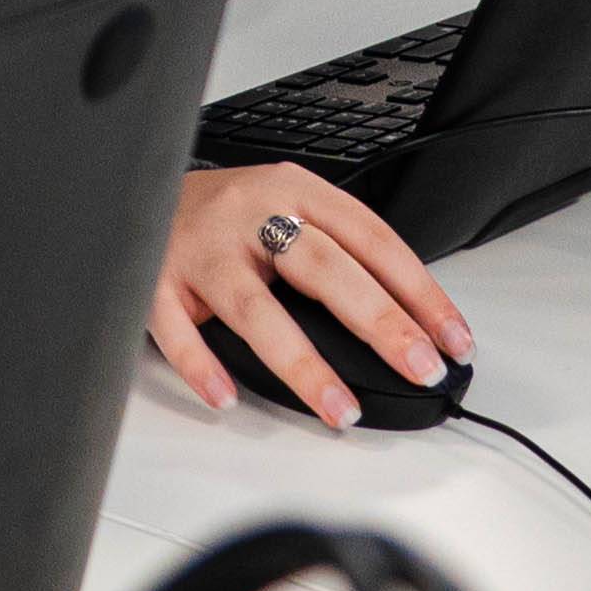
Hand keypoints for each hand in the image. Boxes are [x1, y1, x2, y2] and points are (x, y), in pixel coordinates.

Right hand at [148, 163, 467, 424]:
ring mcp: (201, 246)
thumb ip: (334, 253)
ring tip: (340, 407)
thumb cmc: (225, 213)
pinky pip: (178, 329)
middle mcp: (249, 212)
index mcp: (293, 189)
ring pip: (256, 308)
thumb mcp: (285, 208)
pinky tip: (229, 395)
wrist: (138, 183)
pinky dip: (203, 366)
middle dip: (379, 322)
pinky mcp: (154, 277)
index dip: (417, 291)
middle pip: (323, 268)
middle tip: (419, 367)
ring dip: (303, 364)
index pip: (371, 239)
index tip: (452, 340)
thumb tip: (406, 325)